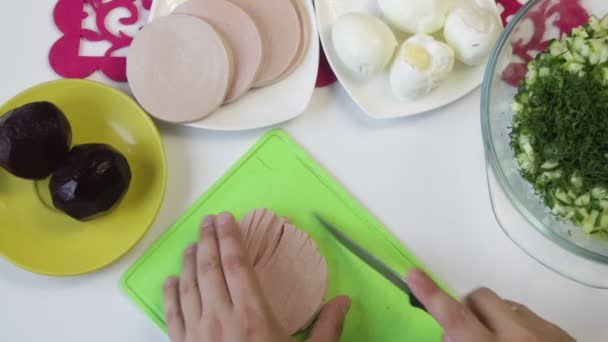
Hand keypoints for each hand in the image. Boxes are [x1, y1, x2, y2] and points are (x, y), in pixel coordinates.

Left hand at [162, 212, 350, 341]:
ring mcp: (197, 334)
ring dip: (188, 261)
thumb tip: (345, 300)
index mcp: (253, 315)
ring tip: (192, 243)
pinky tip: (171, 280)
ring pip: (188, 286)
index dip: (230, 237)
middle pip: (209, 268)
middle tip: (208, 220)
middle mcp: (221, 318)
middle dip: (207, 239)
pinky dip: (170, 294)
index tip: (227, 218)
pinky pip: (171, 315)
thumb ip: (327, 329)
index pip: (236, 264)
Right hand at [406, 269, 574, 341]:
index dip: (432, 295)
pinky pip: (529, 317)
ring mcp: (543, 331)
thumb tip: (449, 336)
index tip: (413, 274)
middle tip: (466, 332)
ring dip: (494, 318)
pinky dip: (518, 328)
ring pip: (506, 305)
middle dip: (466, 308)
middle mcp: (518, 335)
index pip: (455, 318)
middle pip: (479, 298)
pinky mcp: (561, 333)